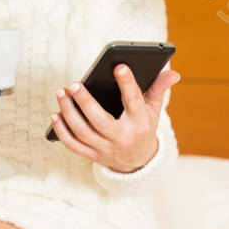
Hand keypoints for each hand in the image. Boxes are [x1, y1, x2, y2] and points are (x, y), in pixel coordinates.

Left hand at [51, 64, 180, 172]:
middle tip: (74, 84)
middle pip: (100, 121)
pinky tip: (56, 115)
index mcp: (140, 123)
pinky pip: (73, 145)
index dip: (127, 83)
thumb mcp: (154, 111)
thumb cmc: (143, 128)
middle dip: (85, 102)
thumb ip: (158, 89)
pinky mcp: (92, 155)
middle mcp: (122, 137)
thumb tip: (172, 72)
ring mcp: (105, 149)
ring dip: (69, 112)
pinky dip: (62, 131)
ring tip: (61, 93)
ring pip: (82, 132)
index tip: (119, 66)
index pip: (134, 101)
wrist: (138, 162)